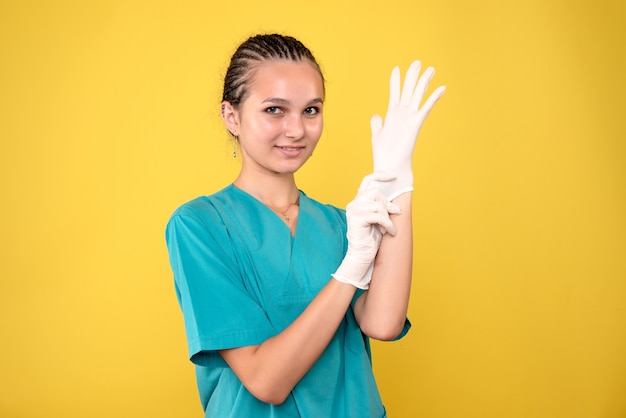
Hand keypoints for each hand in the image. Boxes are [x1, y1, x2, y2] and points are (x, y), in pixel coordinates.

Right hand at [332, 173, 399, 288]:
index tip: (394, 175)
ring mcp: (353, 210)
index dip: (380, 175)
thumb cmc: (372, 238)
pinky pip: (378, 216)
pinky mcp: (356, 218)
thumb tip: (396, 204)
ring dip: (388, 217)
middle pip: (376, 192)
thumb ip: (383, 207)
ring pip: (378, 205)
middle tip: (392, 216)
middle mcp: (354, 203)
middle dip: (387, 205)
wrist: (362, 255)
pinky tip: (389, 232)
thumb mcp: (380, 219)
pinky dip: (387, 224)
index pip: (367, 180)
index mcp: (358, 201)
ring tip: (388, 228)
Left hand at [370, 60, 445, 200]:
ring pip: (417, 95)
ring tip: (430, 68)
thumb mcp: (377, 135)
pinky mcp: (416, 124)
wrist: (390, 168)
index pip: (395, 93)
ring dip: (424, 82)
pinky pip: (426, 108)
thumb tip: (376, 115)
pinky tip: (441, 88)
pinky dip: (433, 98)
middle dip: (412, 76)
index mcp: (392, 115)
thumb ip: (377, 124)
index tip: (397, 68)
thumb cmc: (384, 155)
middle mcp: (403, 114)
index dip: (395, 81)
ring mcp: (410, 118)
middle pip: (408, 90)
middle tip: (417, 62)